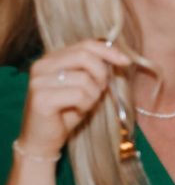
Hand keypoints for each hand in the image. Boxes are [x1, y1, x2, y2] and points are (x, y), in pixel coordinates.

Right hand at [18, 40, 128, 158]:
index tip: (126, 61)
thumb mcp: (83, 85)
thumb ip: (94, 68)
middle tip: (101, 89)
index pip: (85, 44)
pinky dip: (86, 105)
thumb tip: (118, 57)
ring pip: (85, 78)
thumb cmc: (66, 112)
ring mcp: (39, 81)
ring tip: (84, 104)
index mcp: (51, 58)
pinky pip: (79, 95)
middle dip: (101, 73)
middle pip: (85, 56)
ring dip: (93, 94)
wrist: (43, 140)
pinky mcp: (41, 98)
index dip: (109, 51)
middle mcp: (41, 66)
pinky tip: (77, 111)